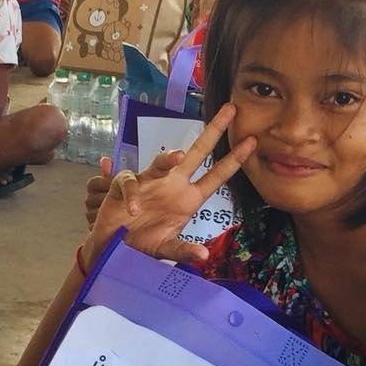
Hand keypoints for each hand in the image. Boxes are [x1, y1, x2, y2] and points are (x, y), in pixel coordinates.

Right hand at [86, 104, 254, 264]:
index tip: (252, 141)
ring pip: (161, 162)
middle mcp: (173, 185)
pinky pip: (130, 182)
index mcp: (189, 199)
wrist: (113, 249)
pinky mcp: (125, 185)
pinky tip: (133, 209)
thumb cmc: (142, 245)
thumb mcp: (166, 250)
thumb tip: (203, 256)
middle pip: (197, 152)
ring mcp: (150, 182)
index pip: (216, 175)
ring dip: (168, 159)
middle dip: (213, 130)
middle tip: (231, 109)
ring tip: (176, 158)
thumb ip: (183, 251)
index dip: (234, 159)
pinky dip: (132, 193)